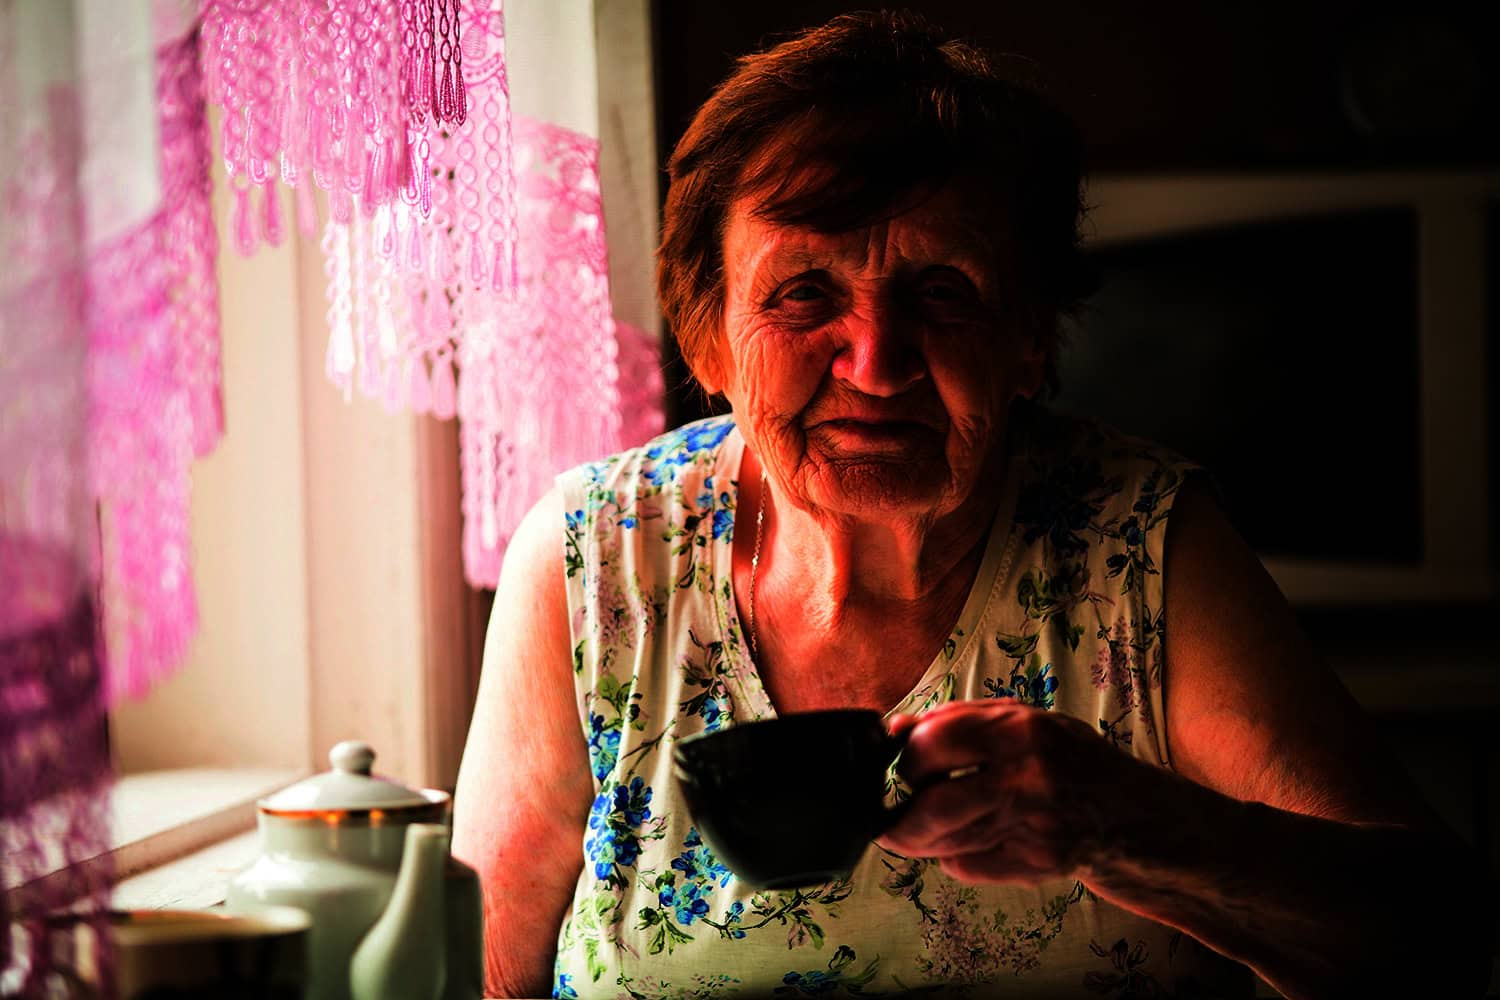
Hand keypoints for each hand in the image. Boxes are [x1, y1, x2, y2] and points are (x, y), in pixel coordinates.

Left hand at [876, 699, 1151, 884]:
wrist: (1129, 811)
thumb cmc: (1065, 758)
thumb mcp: (1020, 721)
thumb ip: (958, 720)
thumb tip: (895, 729)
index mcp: (1019, 730)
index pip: (934, 741)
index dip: (907, 758)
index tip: (903, 767)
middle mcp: (1027, 778)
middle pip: (934, 807)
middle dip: (901, 818)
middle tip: (893, 817)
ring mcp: (1033, 826)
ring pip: (946, 844)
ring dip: (918, 841)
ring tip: (917, 830)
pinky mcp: (1036, 864)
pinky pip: (968, 866)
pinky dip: (953, 856)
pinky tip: (966, 841)